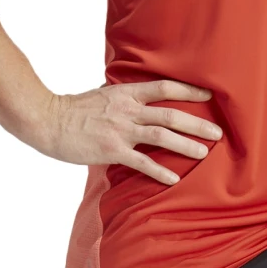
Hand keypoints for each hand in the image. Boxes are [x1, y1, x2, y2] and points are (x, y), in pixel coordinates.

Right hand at [34, 79, 222, 186]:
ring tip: (204, 153)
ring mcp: (120, 130)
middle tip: (218, 132)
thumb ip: (124, 97)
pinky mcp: (111, 150)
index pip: (164, 88)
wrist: (48, 120)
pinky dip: (159, 171)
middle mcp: (127, 110)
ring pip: (161, 136)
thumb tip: (140, 99)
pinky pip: (141, 162)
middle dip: (197, 123)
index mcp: (126, 93)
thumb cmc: (74, 109)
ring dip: (185, 145)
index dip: (189, 91)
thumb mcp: (103, 95)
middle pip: (170, 115)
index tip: (209, 95)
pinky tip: (174, 179)